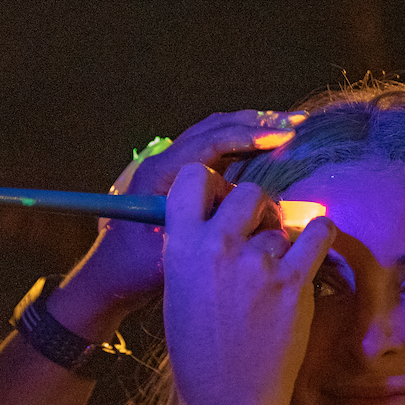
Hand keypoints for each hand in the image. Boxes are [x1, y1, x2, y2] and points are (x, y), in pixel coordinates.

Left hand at [55, 111, 303, 335]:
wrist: (110, 281)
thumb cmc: (135, 270)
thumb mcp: (171, 251)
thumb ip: (206, 228)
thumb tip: (247, 210)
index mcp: (161, 173)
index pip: (210, 141)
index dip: (248, 136)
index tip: (283, 138)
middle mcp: (166, 163)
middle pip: (216, 128)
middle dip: (256, 124)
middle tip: (294, 125)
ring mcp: (173, 170)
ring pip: (217, 137)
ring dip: (251, 132)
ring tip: (288, 131)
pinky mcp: (182, 182)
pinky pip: (216, 155)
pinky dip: (244, 149)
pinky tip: (269, 154)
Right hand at [161, 163, 332, 404]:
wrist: (227, 399)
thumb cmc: (200, 351)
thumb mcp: (177, 291)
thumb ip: (193, 249)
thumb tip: (218, 219)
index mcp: (181, 245)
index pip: (194, 177)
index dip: (213, 184)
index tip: (224, 202)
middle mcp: (217, 245)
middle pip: (249, 193)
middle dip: (259, 211)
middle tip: (261, 237)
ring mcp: (256, 262)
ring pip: (281, 226)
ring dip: (283, 244)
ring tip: (275, 278)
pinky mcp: (292, 282)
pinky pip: (318, 235)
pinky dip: (321, 236)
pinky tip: (317, 245)